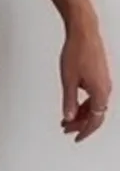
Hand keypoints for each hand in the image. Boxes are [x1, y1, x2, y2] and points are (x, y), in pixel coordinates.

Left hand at [60, 18, 111, 141]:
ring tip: (67, 118)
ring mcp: (104, 81)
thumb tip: (69, 117)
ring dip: (81, 114)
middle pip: (95, 114)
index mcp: (100, 92)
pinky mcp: (100, 76)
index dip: (84, 131)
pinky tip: (74, 104)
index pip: (94, 120)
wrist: (84, 32)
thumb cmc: (77, 51)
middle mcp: (106, 88)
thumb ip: (69, 101)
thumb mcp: (68, 81)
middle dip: (80, 124)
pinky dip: (84, 103)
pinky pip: (94, 96)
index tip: (76, 138)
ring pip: (95, 105)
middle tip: (66, 128)